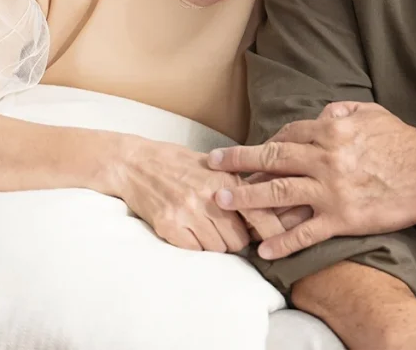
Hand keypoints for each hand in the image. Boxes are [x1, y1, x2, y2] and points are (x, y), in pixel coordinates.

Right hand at [111, 138, 287, 252]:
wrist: (135, 163)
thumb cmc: (178, 163)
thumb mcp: (214, 166)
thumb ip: (239, 185)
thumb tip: (269, 207)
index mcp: (224, 178)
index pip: (258, 212)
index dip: (272, 231)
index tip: (279, 242)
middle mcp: (209, 195)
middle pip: (239, 240)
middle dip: (236, 240)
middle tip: (227, 231)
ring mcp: (187, 211)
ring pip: (218, 249)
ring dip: (215, 245)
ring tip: (205, 228)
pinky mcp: (168, 225)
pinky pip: (194, 251)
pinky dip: (195, 246)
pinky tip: (188, 230)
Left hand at [208, 101, 415, 257]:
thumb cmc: (404, 143)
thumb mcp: (373, 113)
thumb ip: (343, 111)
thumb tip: (323, 112)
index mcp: (331, 130)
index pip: (287, 134)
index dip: (266, 143)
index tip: (251, 151)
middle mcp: (324, 158)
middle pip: (272, 158)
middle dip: (238, 160)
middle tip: (212, 163)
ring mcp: (330, 190)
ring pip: (278, 192)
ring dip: (246, 197)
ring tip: (222, 200)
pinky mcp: (341, 218)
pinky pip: (304, 232)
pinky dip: (282, 243)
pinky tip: (263, 250)